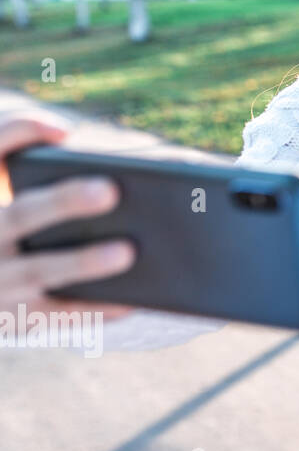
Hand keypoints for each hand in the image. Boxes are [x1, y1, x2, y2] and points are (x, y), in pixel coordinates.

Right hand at [0, 111, 135, 321]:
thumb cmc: (10, 224)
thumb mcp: (5, 187)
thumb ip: (22, 149)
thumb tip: (63, 134)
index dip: (20, 135)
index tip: (65, 132)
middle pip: (19, 215)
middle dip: (62, 202)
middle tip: (109, 190)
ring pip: (37, 270)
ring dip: (82, 262)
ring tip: (128, 251)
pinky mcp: (13, 318)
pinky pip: (57, 314)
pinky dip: (95, 308)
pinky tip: (134, 298)